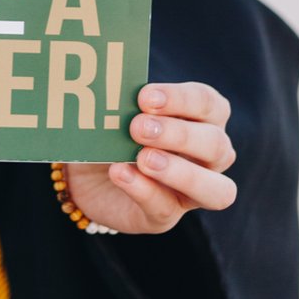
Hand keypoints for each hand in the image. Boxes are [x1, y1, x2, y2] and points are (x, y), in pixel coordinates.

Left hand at [61, 81, 236, 233]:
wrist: (82, 173)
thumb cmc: (108, 131)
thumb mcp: (113, 112)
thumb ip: (120, 98)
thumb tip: (108, 82)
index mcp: (201, 120)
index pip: (209, 104)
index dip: (182, 99)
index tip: (145, 96)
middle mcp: (207, 158)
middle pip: (217, 145)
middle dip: (179, 135)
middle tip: (138, 127)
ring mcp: (190, 192)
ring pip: (215, 189)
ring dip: (180, 172)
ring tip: (142, 158)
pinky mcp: (163, 216)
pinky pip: (165, 208)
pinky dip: (143, 190)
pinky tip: (119, 174)